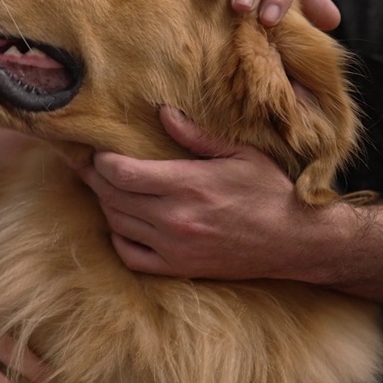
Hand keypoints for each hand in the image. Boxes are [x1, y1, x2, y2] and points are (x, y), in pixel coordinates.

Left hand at [75, 107, 310, 279]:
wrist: (294, 241)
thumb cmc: (269, 191)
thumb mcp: (239, 154)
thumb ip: (196, 136)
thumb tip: (163, 113)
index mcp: (188, 184)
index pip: (122, 173)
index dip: (102, 161)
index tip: (98, 151)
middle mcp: (175, 218)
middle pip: (113, 196)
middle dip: (95, 178)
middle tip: (88, 165)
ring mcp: (174, 247)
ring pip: (117, 223)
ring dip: (106, 204)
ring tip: (105, 188)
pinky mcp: (178, 268)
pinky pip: (130, 256)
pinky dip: (118, 238)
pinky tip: (121, 224)